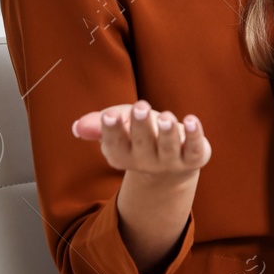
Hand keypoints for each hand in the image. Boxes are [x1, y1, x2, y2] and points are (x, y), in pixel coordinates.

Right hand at [72, 100, 209, 176]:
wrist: (171, 167)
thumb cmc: (140, 137)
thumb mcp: (120, 126)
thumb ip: (99, 124)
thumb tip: (78, 127)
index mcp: (122, 155)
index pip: (115, 144)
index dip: (112, 130)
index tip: (110, 115)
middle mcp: (145, 162)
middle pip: (142, 144)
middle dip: (141, 125)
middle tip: (141, 106)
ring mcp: (171, 162)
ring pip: (168, 148)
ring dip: (167, 133)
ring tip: (166, 117)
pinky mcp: (194, 157)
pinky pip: (195, 149)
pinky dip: (194, 135)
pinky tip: (190, 120)